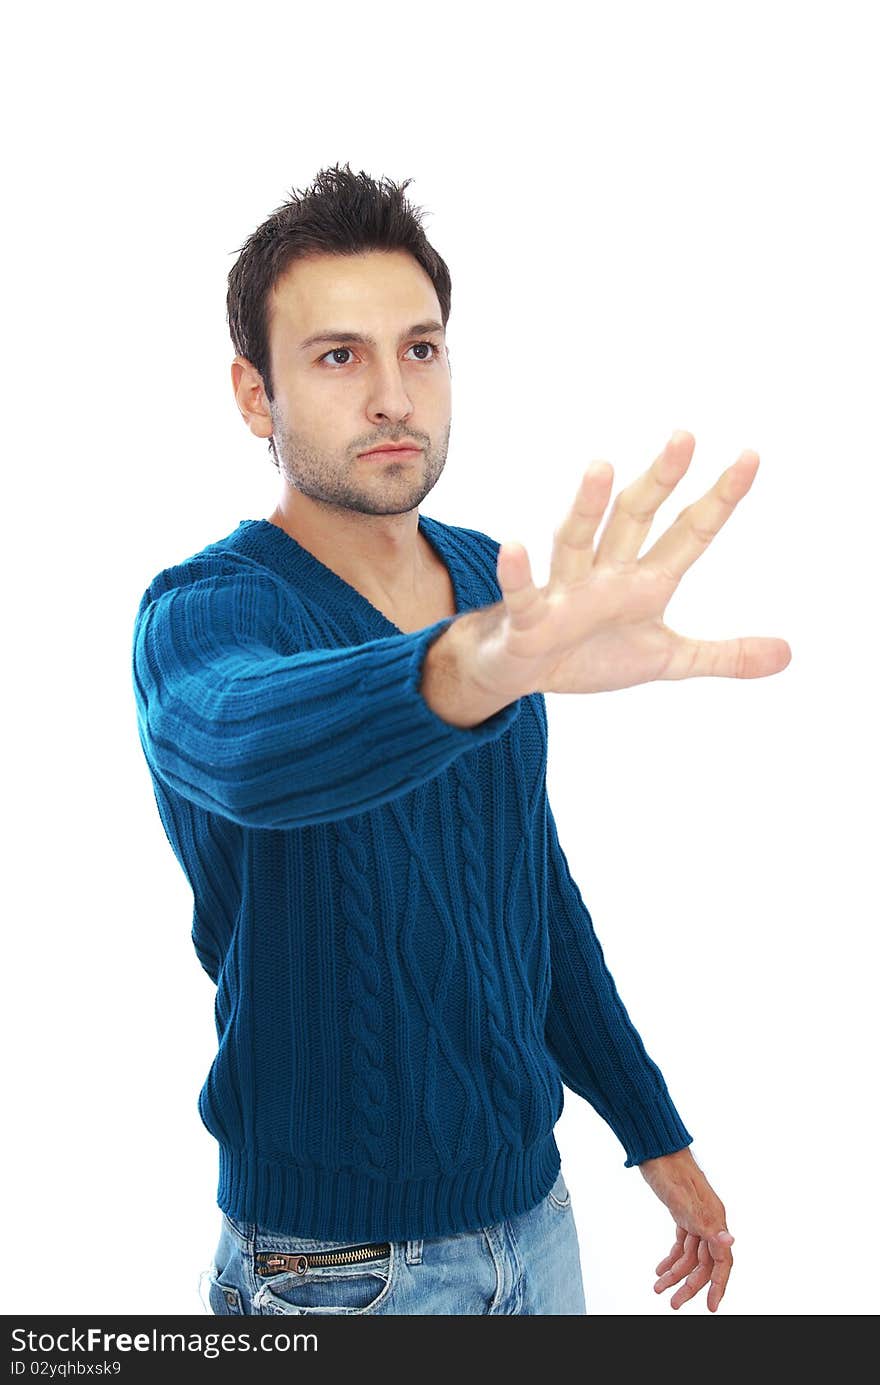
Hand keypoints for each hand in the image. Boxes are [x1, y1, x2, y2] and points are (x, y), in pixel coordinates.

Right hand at [488, 430, 791, 697]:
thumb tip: (787, 654)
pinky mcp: (529, 619)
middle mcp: (607, 575)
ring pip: (577, 541)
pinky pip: (524, 593)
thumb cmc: (589, 654)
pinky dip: (518, 572)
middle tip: (684, 438)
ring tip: (601, 468)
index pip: (690, 533)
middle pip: (634, 519)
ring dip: (588, 507)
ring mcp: (566, 592)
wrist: (521, 672)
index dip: (719, 499)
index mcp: (645, 582)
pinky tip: (515, 547)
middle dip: (659, 481)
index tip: (750, 458)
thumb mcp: (667, 660)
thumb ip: (724, 655)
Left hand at [639, 1146, 734, 1311]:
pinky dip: (672, 1258)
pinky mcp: (683, 1214)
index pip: (722, 1261)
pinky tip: (660, 1268)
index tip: (711, 1307)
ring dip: (675, 1273)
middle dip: (689, 1285)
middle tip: (673, 1303)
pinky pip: (682, 1244)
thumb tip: (729, 1240)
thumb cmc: (669, 1170)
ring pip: (691, 1255)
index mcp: (714, 1219)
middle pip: (704, 1263)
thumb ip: (706, 1225)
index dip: (717, 1286)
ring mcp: (696, 1218)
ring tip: (658, 1288)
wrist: (655, 1148)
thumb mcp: (684, 1202)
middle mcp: (709, 1220)